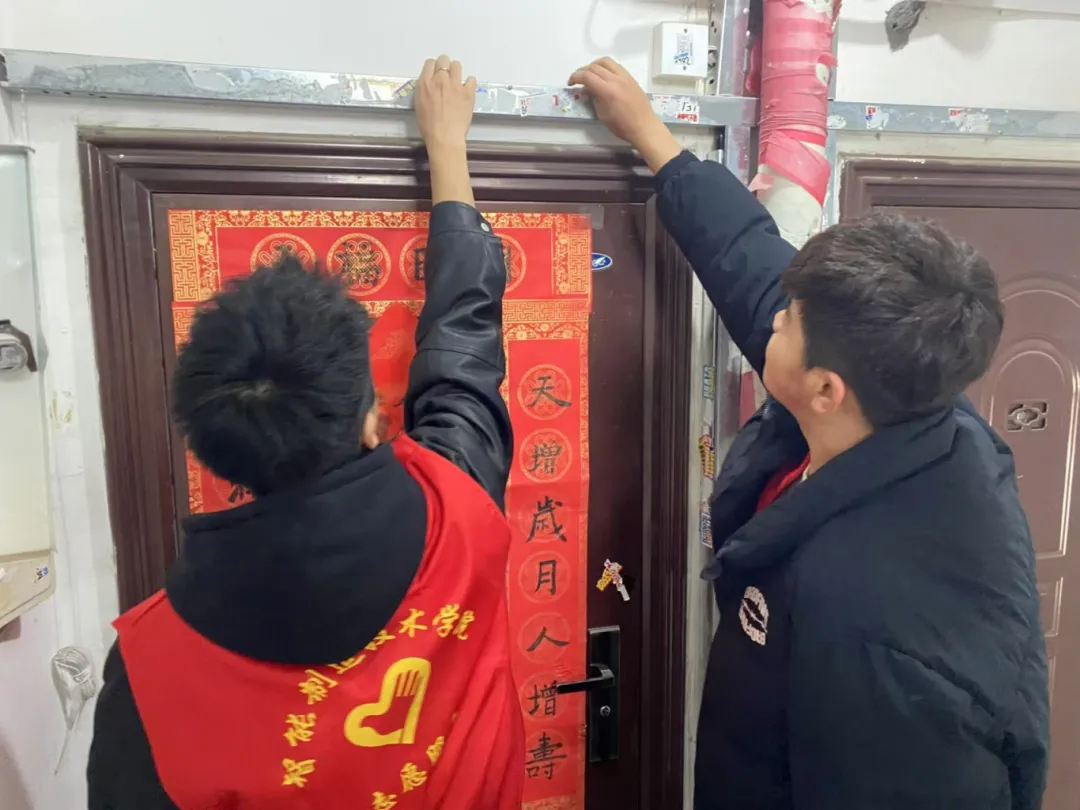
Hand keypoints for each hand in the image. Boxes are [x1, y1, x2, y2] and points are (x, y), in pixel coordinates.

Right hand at [415, 55, 477, 152]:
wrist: (445, 137)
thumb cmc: (429, 126)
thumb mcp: (419, 104)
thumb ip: (425, 90)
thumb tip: (431, 85)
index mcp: (425, 83)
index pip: (430, 63)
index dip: (433, 67)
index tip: (435, 73)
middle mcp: (440, 80)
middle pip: (443, 60)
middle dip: (444, 66)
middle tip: (446, 77)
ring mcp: (455, 85)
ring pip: (457, 65)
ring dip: (456, 71)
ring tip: (456, 81)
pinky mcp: (468, 92)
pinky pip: (471, 79)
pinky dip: (469, 82)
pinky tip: (466, 90)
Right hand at [568, 57, 681, 172]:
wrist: (644, 126)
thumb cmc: (622, 126)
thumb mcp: (602, 115)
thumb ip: (594, 99)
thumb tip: (588, 90)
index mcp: (607, 91)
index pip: (587, 76)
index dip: (575, 77)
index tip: (570, 83)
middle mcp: (616, 79)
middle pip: (594, 67)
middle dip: (582, 71)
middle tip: (577, 79)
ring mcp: (624, 76)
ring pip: (605, 61)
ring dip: (594, 65)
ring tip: (590, 73)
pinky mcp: (630, 77)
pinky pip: (615, 66)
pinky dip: (605, 67)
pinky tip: (603, 75)